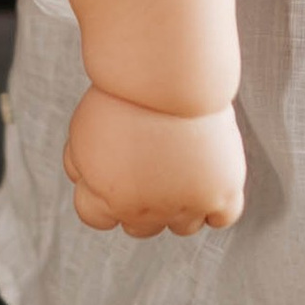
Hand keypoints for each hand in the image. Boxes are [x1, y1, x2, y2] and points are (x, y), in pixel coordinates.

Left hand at [64, 87, 244, 237]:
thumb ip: (80, 165)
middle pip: (140, 228)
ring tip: (181, 163)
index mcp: (108, 199)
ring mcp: (187, 206)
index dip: (101, 190)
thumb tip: (86, 180)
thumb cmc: (122, 96)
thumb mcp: (82, 131)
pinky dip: (218, 203)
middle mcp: (146, 213)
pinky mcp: (223, 192)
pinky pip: (223, 216)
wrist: (165, 76)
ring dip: (180, 204)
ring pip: (183, 227)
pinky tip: (209, 176)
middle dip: (140, 201)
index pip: (97, 218)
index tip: (112, 162)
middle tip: (149, 160)